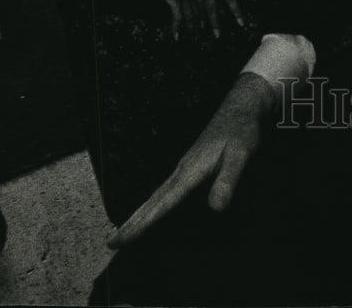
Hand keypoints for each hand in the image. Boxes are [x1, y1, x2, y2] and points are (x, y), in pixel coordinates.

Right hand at [108, 72, 275, 247]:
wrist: (240, 108)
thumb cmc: (241, 131)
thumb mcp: (240, 155)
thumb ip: (228, 180)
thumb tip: (215, 208)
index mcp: (190, 171)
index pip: (162, 204)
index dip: (143, 224)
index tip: (122, 238)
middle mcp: (181, 171)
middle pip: (152, 201)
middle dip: (132, 222)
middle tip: (111, 243)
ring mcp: (184, 168)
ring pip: (156, 196)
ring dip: (139, 214)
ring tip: (123, 232)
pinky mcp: (189, 167)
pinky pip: (165, 191)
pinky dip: (153, 204)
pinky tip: (152, 210)